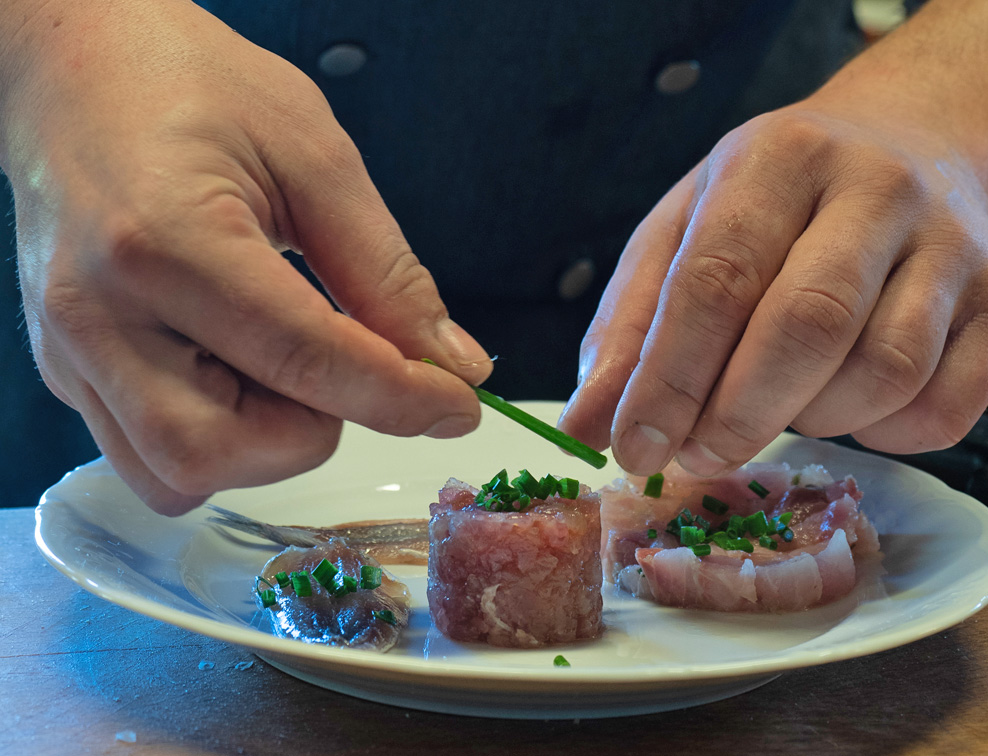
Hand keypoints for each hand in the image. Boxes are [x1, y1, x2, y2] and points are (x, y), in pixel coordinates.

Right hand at [2, 1, 490, 513]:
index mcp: (163, 240)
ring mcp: (69, 350)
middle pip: (216, 449)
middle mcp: (97, 312)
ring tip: (288, 365)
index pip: (304, 360)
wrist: (77, 70)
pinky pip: (146, 459)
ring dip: (264, 447)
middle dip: (314, 431)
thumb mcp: (313, 155)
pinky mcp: (65, 370)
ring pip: (175, 475)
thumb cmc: (192, 86)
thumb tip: (452, 364)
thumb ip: (386, 271)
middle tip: (348, 366)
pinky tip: (242, 375)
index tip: (458, 403)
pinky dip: (218, 443)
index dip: (401, 396)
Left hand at [560, 103, 987, 475]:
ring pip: (884, 373)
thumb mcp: (685, 231)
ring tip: (775, 406)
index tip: (632, 447)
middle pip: (808, 326)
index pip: (719, 278)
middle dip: (738, 415)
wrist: (918, 147)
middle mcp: (877, 190)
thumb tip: (587, 427)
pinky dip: (884, 436)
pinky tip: (847, 408)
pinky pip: (945, 408)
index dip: (670, 378)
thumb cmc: (776, 205)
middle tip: (695, 456)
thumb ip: (630, 325)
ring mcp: (952, 246)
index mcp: (779, 160)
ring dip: (813, 422)